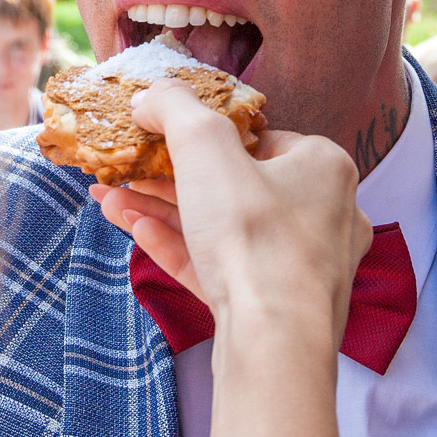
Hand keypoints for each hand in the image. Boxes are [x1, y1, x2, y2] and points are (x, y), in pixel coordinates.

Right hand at [94, 83, 372, 320]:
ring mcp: (302, 266)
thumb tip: (152, 94)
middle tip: (124, 169)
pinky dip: (181, 248)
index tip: (158, 134)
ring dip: (164, 211)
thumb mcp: (205, 148)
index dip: (204, 135)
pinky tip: (137, 232)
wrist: (273, 342)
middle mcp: (324, 214)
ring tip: (111, 198)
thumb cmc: (255, 238)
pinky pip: (224, 268)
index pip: (260, 138)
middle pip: (236, 185)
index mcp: (326, 167)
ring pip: (224, 229)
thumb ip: (176, 109)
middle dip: (170, 177)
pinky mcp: (277, 306)